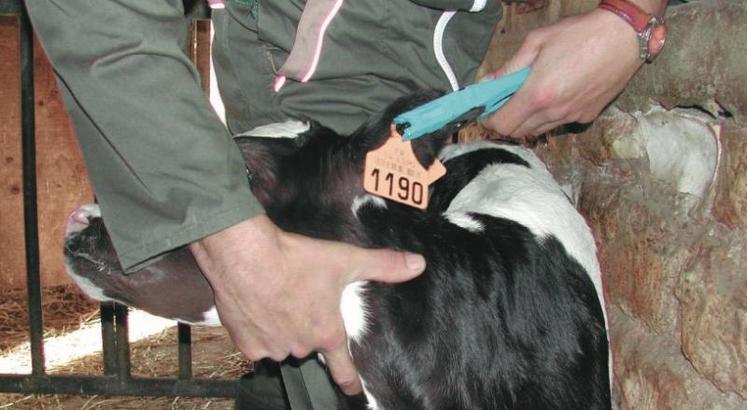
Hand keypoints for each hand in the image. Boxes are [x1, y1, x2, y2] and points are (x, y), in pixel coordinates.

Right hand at [188, 214, 425, 394]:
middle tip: (301, 301)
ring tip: (279, 300)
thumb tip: (417, 264)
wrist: (245, 255)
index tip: (353, 390)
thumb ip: (383, 265)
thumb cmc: (294, 259)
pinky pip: (256, 344)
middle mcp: (301, 345)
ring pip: (282, 344)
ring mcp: (272, 348)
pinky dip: (258, 331)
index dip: (350, 381)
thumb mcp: (345, 259)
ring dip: (282, 330)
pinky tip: (259, 308)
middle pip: (308, 346)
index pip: (343, 369)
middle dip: (306, 329)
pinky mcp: (246, 344)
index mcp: (327, 332)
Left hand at [481, 8, 642, 140]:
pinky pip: (559, 124)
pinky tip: (556, 94)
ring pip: (538, 131)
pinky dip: (550, 116)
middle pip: (518, 132)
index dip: (491, 118)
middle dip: (508, 119)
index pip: (503, 125)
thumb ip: (509, 67)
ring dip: (528, 119)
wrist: (624, 36)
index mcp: (538, 94)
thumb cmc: (580, 33)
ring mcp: (572, 117)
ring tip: (533, 95)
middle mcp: (554, 112)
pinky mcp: (587, 116)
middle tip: (508, 100)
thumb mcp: (537, 41)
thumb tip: (488, 82)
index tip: (490, 106)